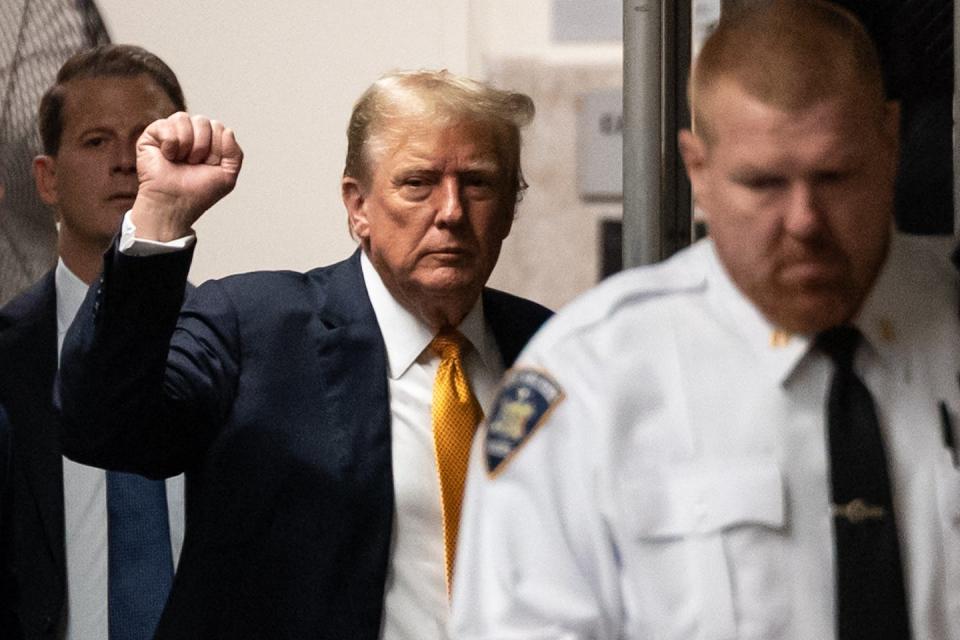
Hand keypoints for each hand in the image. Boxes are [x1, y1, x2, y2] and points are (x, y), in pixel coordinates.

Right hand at [131, 112, 242, 240]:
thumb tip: (227, 130)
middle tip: (193, 164)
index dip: (217, 148)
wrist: (175, 204)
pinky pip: (165, 125)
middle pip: (203, 121)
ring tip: (180, 161)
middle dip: (202, 146)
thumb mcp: (227, 176)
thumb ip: (235, 153)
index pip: (218, 127)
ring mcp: (170, 132)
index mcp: (208, 140)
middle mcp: (189, 133)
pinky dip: (170, 144)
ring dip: (186, 145)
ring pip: (183, 118)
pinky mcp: (152, 135)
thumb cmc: (199, 192)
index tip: (209, 165)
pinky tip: (167, 157)